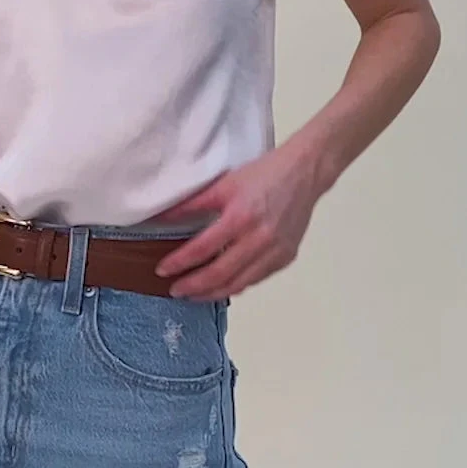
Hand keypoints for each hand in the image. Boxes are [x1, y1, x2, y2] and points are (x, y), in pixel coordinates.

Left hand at [152, 143, 324, 300]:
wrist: (304, 173)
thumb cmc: (264, 174)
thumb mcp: (223, 184)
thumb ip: (192, 203)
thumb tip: (162, 217)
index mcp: (240, 218)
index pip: (202, 249)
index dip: (179, 263)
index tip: (162, 270)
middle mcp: (259, 239)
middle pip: (220, 274)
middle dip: (193, 287)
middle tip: (175, 290)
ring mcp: (275, 252)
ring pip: (239, 284)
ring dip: (213, 293)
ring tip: (194, 294)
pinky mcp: (285, 257)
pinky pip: (256, 279)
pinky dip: (236, 286)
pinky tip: (222, 285)